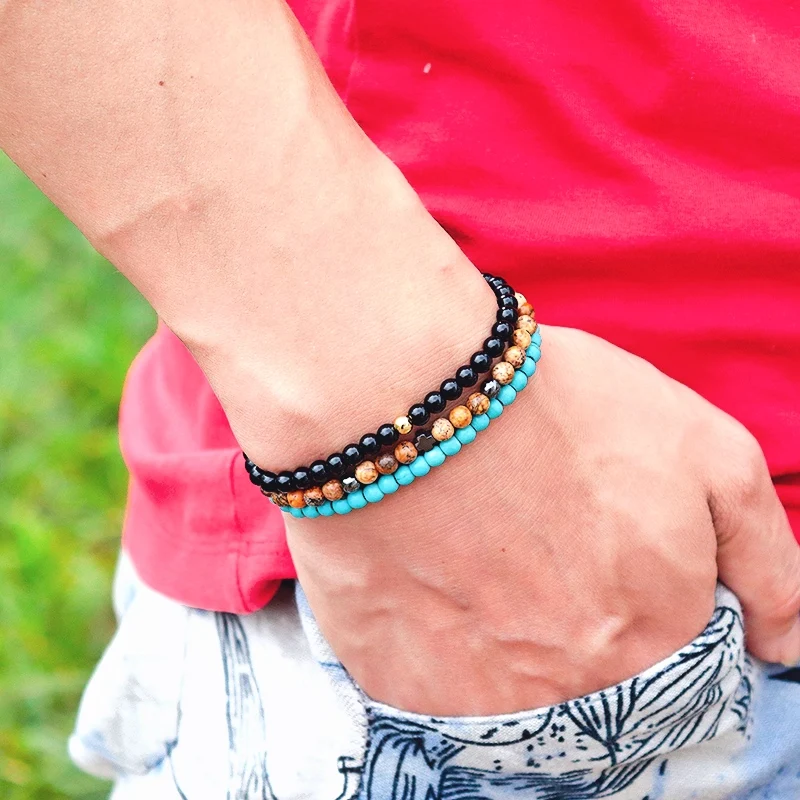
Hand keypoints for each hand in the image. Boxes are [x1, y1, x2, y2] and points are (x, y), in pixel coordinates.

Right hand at [283, 325, 799, 715]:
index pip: (673, 665)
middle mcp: (578, 686)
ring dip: (504, 639)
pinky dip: (438, 646)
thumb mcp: (706, 451)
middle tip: (532, 552)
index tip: (598, 561)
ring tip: (478, 562)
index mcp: (658, 636)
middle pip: (593, 682)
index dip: (636, 605)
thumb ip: (766, 559)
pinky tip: (429, 582)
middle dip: (573, 623)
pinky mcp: (401, 683)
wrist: (413, 397)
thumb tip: (783, 645)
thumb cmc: (562, 408)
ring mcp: (484, 696)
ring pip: (514, 693)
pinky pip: (436, 689)